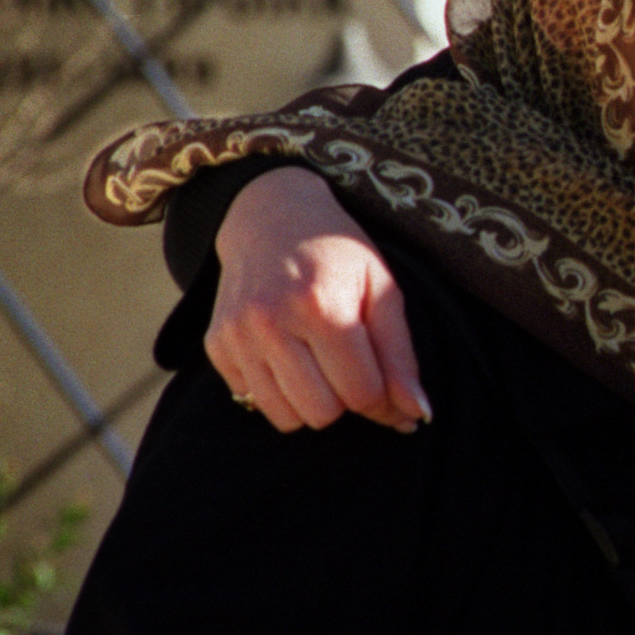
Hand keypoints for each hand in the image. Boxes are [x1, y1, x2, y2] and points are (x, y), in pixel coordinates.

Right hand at [207, 165, 430, 433]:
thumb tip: (418, 413)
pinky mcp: (216, 345)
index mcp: (322, 306)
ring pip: (285, 418)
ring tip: (318, 360)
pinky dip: (277, 390)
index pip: (361, 393)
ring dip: (310, 401)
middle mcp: (272, 323)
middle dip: (344, 398)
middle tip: (348, 363)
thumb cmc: (337, 254)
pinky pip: (253, 401)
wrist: (270, 216)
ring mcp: (237, 336)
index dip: (384, 400)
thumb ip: (401, 355)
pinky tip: (286, 353)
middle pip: (322, 414)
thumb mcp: (382, 289)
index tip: (388, 387)